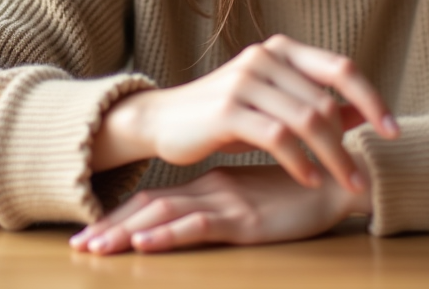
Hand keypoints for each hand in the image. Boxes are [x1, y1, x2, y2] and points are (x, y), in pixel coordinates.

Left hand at [70, 163, 370, 253]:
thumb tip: (216, 209)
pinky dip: (168, 236)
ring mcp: (228, 202)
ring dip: (127, 234)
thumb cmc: (310, 186)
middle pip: (153, 207)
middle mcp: (215, 189)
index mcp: (217, 182)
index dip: (127, 214)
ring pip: (166, 216)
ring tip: (94, 251)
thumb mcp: (265, 194)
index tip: (96, 231)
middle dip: (113, 227)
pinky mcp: (246, 218)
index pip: (162, 197)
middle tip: (78, 246)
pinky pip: (199, 227)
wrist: (350, 177)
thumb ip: (241, 195)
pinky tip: (144, 246)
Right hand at [91, 34, 398, 193]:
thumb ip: (317, 103)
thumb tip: (366, 112)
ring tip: (345, 182)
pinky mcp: (228, 110)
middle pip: (326, 101)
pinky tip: (310, 179)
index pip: (341, 67)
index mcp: (282, 49)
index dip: (373, 97)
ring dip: (332, 157)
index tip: (394, 132)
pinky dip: (300, 162)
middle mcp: (265, 57)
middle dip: (350, 142)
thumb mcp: (275, 103)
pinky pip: (278, 137)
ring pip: (307, 120)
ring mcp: (245, 80)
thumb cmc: (227, 114)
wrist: (164, 120)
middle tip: (363, 174)